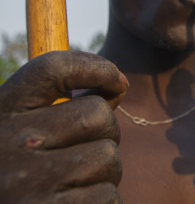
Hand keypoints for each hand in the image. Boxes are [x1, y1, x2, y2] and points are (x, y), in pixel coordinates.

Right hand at [0, 51, 127, 202]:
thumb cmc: (16, 171)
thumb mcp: (18, 131)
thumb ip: (55, 108)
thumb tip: (118, 88)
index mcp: (1, 112)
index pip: (54, 68)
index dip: (97, 67)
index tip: (119, 83)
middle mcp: (12, 142)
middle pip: (97, 114)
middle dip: (107, 133)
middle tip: (86, 151)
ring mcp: (29, 181)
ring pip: (108, 156)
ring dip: (105, 172)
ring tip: (75, 184)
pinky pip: (108, 195)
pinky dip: (102, 201)